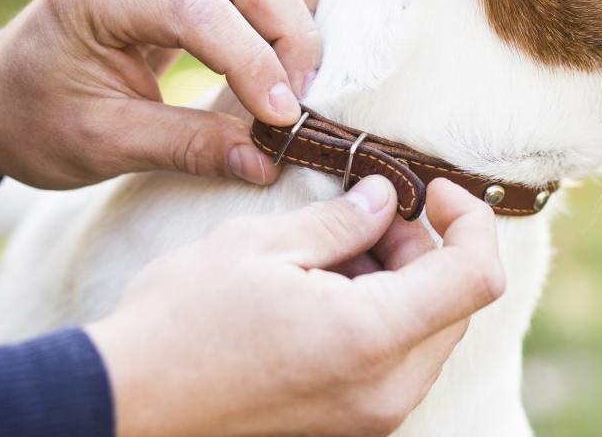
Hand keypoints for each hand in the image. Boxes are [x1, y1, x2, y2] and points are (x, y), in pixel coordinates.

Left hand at [0, 0, 319, 188]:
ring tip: (291, 66)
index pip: (201, 10)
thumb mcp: (102, 146)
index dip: (255, 63)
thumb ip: (188, 148)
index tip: (282, 119)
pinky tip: (278, 37)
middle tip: (294, 101)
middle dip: (289, 33)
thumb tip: (268, 160)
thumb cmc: (35, 121)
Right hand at [87, 176, 505, 436]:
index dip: (470, 220)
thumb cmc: (182, 322)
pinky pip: (394, 362)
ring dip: (399, 281)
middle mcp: (387, 390)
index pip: (478, 275)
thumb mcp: (261, 245)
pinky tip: (321, 292)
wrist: (124, 405)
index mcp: (372, 338)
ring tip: (328, 252)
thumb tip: (385, 197)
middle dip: (423, 248)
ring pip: (426, 332)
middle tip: (364, 215)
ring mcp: (370, 417)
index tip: (432, 189)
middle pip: (455, 303)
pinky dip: (378, 316)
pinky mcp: (349, 426)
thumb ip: (342, 220)